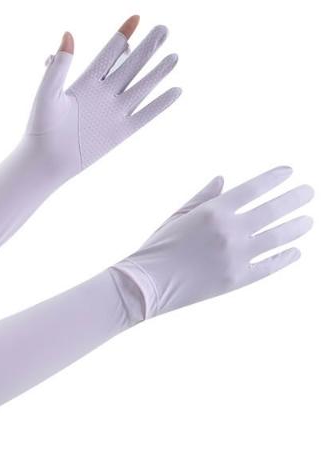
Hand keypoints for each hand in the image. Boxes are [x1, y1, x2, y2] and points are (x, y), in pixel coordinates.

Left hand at [22, 15, 180, 182]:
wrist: (46, 161)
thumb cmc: (41, 127)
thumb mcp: (48, 93)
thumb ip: (59, 66)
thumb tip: (68, 34)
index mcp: (85, 82)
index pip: (109, 53)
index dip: (123, 35)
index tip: (136, 17)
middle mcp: (103, 94)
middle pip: (130, 66)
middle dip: (147, 48)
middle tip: (164, 29)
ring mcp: (113, 112)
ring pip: (141, 87)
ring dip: (158, 72)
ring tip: (174, 56)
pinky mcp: (120, 132)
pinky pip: (145, 115)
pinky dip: (160, 104)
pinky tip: (175, 91)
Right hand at [112, 166, 314, 316]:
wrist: (147, 284)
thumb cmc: (157, 247)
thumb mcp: (177, 216)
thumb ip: (204, 197)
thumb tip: (224, 179)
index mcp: (214, 211)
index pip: (254, 188)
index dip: (274, 178)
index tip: (289, 172)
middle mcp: (229, 231)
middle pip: (274, 210)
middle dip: (296, 198)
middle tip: (309, 192)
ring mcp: (236, 256)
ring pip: (279, 237)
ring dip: (297, 226)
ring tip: (309, 220)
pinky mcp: (238, 279)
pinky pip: (270, 266)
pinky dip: (286, 257)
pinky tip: (296, 251)